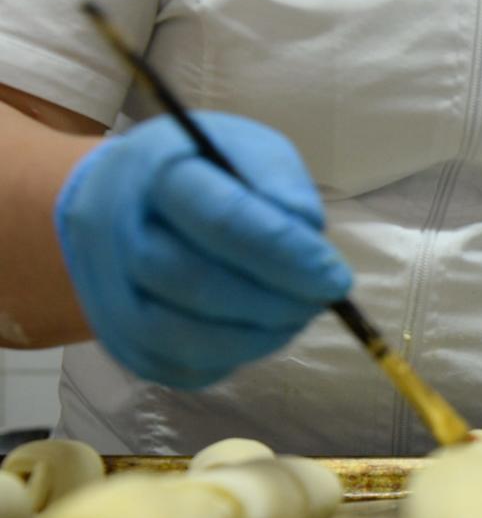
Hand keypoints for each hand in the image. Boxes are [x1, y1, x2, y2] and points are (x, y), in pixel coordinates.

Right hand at [55, 112, 351, 388]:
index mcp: (152, 172)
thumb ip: (278, 182)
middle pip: (197, 284)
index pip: (222, 220)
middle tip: (322, 300)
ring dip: (258, 337)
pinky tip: (259, 331)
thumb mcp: (245, 150)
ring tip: (296, 316)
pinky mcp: (120, 340)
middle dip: (276, 302)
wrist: (121, 203)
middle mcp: (113, 234)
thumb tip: (309, 236)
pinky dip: (231, 358)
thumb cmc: (200, 172)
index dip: (287, 255)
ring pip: (185, 337)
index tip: (336, 277)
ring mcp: (108, 293)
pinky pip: (181, 367)